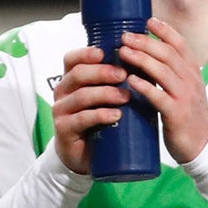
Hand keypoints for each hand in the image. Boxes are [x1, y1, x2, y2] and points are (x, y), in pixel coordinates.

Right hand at [51, 46, 133, 175]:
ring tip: (126, 97)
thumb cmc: (99, 120)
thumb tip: (145, 59)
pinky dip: (100, 115)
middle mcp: (62, 91)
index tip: (106, 53)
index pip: (73, 59)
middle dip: (102, 72)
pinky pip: (82, 118)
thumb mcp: (106, 96)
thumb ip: (117, 80)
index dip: (87, 53)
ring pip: (81, 96)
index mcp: (71, 79)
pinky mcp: (64, 129)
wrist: (85, 154)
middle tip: (124, 75)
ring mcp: (61, 110)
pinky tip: (116, 115)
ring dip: (106, 93)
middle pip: (78, 74)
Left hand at [116, 18, 207, 163]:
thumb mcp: (183, 88)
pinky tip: (131, 80)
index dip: (165, 31)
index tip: (147, 20)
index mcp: (192, 72)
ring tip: (123, 52)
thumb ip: (170, 72)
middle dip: (146, 42)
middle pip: (168, 54)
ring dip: (142, 59)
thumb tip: (144, 54)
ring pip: (164, 72)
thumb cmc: (186, 114)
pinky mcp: (177, 115)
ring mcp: (185, 97)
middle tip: (125, 36)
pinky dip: (144, 87)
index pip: (180, 45)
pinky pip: (160, 97)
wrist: (202, 145)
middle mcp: (191, 81)